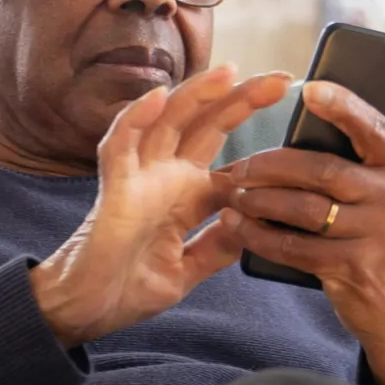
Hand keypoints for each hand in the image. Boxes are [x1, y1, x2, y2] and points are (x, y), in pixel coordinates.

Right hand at [30, 65, 293, 345]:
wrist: (86, 311)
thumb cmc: (128, 289)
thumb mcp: (187, 269)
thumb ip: (218, 247)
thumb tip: (252, 224)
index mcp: (188, 196)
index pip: (231, 157)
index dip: (263, 147)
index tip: (298, 125)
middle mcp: (166, 178)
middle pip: (205, 125)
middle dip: (241, 99)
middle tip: (282, 79)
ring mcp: (139, 178)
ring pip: (167, 121)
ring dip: (196, 94)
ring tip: (229, 73)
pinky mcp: (114, 188)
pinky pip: (121, 145)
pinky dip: (136, 119)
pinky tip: (157, 97)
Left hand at [219, 83, 384, 384]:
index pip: (374, 128)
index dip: (341, 106)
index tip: (308, 90)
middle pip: (322, 169)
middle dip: (271, 165)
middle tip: (238, 166)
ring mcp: (378, 236)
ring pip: (304, 208)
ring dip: (259, 200)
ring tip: (232, 194)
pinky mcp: (354, 269)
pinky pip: (295, 247)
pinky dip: (261, 236)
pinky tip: (238, 227)